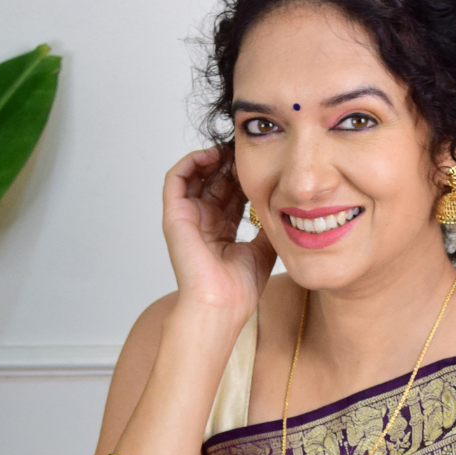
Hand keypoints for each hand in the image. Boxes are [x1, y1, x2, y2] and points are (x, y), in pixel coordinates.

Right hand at [162, 146, 275, 323]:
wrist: (221, 305)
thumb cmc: (239, 290)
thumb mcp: (263, 249)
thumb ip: (267, 226)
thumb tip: (280, 206)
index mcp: (221, 232)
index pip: (231, 194)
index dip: (244, 176)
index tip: (261, 163)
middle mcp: (203, 223)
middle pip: (215, 182)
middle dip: (230, 164)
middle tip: (247, 150)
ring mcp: (187, 218)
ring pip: (196, 176)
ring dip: (212, 158)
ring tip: (230, 149)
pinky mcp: (174, 215)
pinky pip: (176, 178)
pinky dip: (192, 161)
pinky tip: (212, 155)